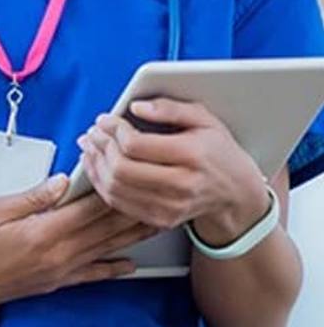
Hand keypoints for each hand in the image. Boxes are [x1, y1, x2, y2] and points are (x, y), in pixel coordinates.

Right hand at [0, 175, 157, 319]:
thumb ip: (33, 196)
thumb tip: (62, 182)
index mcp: (43, 233)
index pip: (89, 209)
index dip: (111, 190)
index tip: (127, 172)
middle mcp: (58, 255)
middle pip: (105, 230)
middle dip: (133, 211)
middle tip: (157, 195)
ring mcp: (59, 272)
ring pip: (105, 251)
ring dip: (132, 236)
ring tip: (155, 222)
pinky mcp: (55, 282)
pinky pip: (92, 275)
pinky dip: (113, 268)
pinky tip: (130, 264)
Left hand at [76, 98, 269, 243]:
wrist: (237, 193)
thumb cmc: (218, 151)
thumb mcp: (204, 119)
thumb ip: (170, 108)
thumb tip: (136, 107)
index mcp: (191, 155)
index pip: (136, 145)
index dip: (113, 130)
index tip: (105, 119)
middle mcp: (181, 185)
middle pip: (121, 168)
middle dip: (100, 146)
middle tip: (93, 132)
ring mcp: (170, 206)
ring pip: (115, 188)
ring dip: (95, 165)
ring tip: (90, 146)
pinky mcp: (160, 219)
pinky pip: (119, 204)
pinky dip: (101, 184)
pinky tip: (98, 166)